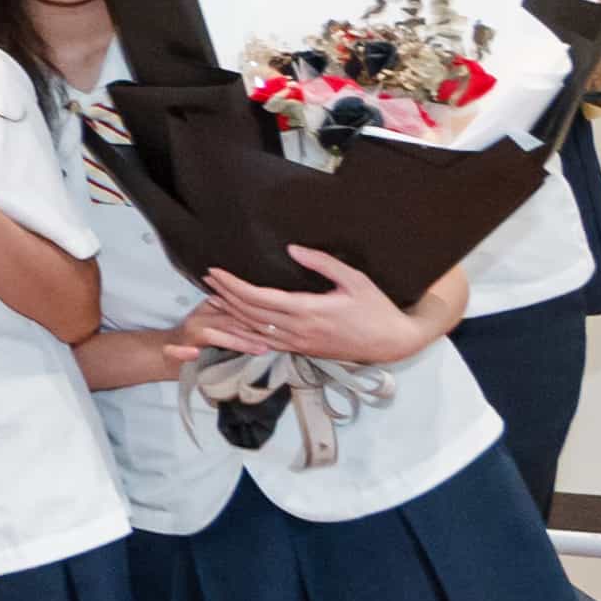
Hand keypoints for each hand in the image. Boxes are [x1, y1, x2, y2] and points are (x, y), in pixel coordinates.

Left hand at [192, 241, 419, 366]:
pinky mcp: (303, 350)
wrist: (392, 343)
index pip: (259, 298)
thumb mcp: (355, 279)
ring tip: (213, 298)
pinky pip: (267, 342)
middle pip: (250, 314)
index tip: (216, 271)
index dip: (234, 285)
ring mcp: (299, 344)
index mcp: (308, 311)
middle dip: (226, 295)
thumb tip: (293, 249)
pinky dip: (246, 331)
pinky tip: (236, 323)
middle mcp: (298, 330)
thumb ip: (323, 263)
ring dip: (231, 314)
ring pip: (255, 330)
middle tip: (208, 279)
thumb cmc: (376, 309)